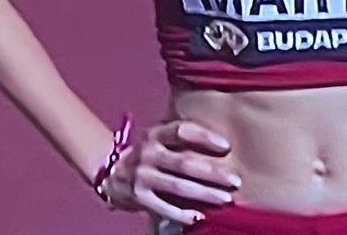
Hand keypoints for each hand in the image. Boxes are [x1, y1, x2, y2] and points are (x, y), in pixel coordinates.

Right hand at [101, 120, 240, 225]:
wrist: (112, 173)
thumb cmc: (148, 155)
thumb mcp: (158, 139)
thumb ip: (180, 140)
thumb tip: (222, 146)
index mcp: (155, 134)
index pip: (182, 131)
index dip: (204, 137)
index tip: (226, 146)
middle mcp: (148, 152)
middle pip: (184, 162)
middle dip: (213, 173)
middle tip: (235, 180)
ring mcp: (142, 175)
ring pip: (178, 186)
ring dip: (204, 194)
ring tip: (224, 199)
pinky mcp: (138, 196)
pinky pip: (163, 207)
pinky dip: (181, 213)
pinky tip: (199, 216)